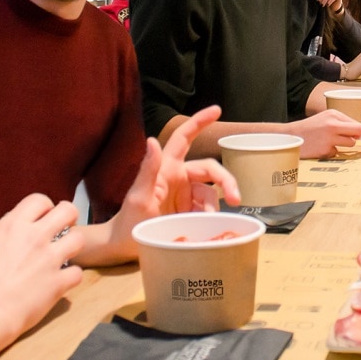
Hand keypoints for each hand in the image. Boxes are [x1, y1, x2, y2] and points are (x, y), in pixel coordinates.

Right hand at [0, 195, 85, 351]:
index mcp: (11, 227)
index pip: (39, 199)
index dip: (44, 208)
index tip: (42, 219)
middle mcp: (34, 237)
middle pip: (67, 210)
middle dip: (69, 217)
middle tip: (63, 230)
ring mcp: (49, 258)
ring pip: (79, 238)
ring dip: (73, 247)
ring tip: (64, 256)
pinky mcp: (58, 281)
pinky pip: (77, 272)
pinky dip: (71, 278)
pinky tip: (61, 283)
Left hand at [84, 106, 238, 264]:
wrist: (124, 249)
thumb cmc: (127, 222)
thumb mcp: (138, 197)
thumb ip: (148, 169)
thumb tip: (152, 140)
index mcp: (167, 168)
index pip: (184, 138)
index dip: (199, 122)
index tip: (217, 110)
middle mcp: (178, 177)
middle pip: (210, 169)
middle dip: (226, 181)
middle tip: (235, 199)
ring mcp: (184, 195)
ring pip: (210, 192)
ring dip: (214, 206)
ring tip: (207, 224)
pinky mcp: (188, 211)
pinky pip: (207, 209)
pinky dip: (210, 218)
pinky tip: (204, 229)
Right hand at [292, 109, 360, 157]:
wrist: (291, 136)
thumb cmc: (310, 127)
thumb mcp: (325, 118)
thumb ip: (342, 123)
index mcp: (334, 114)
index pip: (357, 124)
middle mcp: (333, 125)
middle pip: (358, 133)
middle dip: (360, 137)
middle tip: (360, 140)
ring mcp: (329, 138)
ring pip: (350, 143)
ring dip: (345, 144)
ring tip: (331, 141)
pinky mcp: (325, 150)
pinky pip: (337, 152)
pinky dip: (332, 151)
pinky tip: (322, 147)